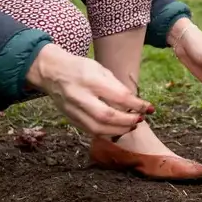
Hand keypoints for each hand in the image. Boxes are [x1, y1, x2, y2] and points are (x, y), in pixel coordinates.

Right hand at [26, 44, 153, 135]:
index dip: (137, 105)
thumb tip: (134, 103)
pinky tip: (117, 130)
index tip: (149, 108)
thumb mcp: (100, 69)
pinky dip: (107, 133)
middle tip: (140, 119)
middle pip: (107, 116)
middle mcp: (80, 97)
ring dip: (119, 130)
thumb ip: (116, 86)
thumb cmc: (80, 68)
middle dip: (128, 121)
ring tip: (131, 126)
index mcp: (91, 80)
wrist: (52, 71)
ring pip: (97, 128)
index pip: (119, 96)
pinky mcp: (70, 118)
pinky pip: (90, 131)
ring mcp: (73, 110)